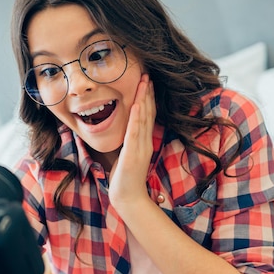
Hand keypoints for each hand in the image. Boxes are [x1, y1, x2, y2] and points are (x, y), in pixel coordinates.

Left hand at [109, 74, 155, 213]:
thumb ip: (128, 143)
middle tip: (147, 75)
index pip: (148, 116)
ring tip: (144, 82)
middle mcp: (145, 142)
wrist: (128, 198)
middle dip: (147, 93)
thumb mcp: (127, 155)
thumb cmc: (125, 179)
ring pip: (143, 118)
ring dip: (144, 99)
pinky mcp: (132, 154)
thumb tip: (125, 130)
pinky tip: (138, 104)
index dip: (148, 98)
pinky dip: (136, 117)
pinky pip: (135, 132)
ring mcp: (140, 148)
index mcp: (144, 142)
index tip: (147, 82)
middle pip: (148, 113)